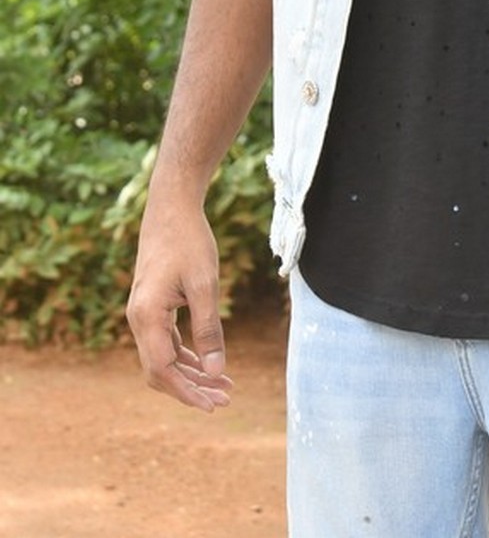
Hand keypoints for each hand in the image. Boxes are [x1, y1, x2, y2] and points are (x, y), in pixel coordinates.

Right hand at [126, 202, 232, 412]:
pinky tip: (208, 362)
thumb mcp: (204, 285)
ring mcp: (143, 313)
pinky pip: (165, 341)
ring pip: (163, 358)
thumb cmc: (189, 241)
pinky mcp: (152, 306)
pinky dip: (186, 355)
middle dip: (191, 388)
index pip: (162, 370)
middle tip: (225, 399)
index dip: (187, 392)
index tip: (213, 405)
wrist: (171, 207)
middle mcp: (138, 319)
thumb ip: (209, 328)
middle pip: (160, 370)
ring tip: (224, 386)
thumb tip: (216, 371)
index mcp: (147, 317)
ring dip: (191, 374)